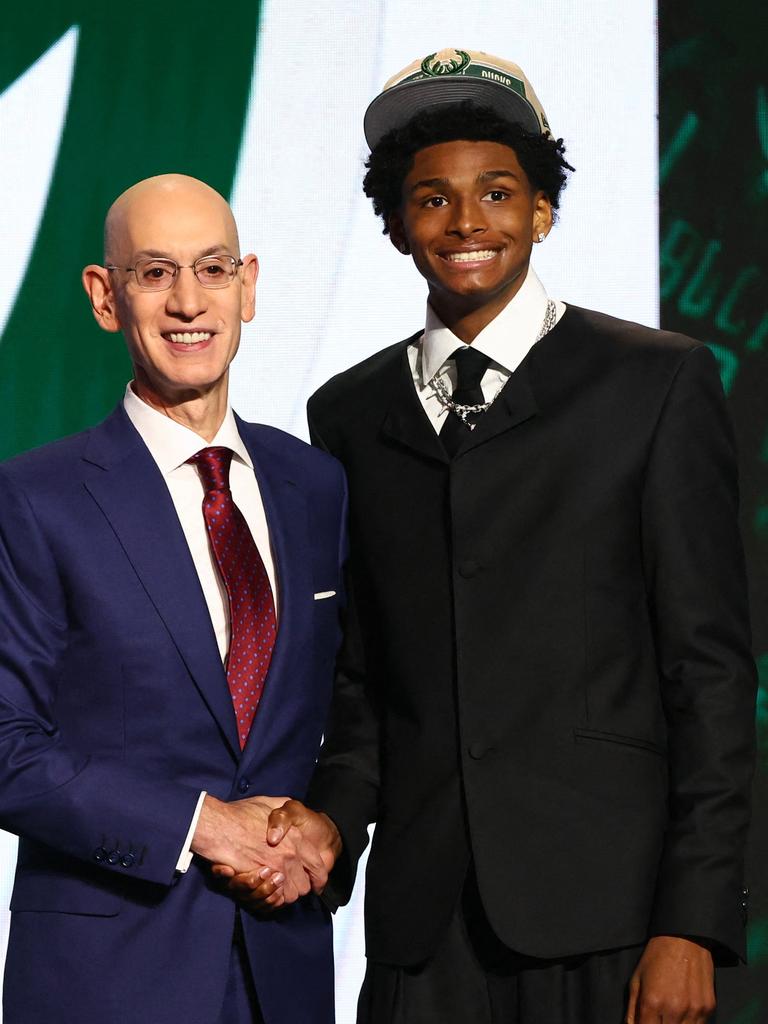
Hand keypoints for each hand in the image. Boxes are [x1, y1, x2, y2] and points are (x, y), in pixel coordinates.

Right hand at [213, 800, 341, 910]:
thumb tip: (288, 810)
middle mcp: (289, 855)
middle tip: (290, 884)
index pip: (317, 866)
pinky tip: (267, 891)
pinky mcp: (260, 881)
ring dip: (285, 894)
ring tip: (277, 888)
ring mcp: (275, 868)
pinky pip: (274, 899)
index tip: (316, 883)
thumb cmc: (241, 813)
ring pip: (290, 895)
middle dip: (299, 887)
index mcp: (296, 838)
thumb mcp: (269, 803)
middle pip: (304, 885)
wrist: (218, 824)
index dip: (318, 877)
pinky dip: (272, 899)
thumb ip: (283, 810)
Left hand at [626, 936, 714, 1022]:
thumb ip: (633, 1009)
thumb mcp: (637, 979)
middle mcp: (674, 1009)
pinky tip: (684, 1012)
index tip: (645, 1022)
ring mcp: (694, 1010)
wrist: (684, 938)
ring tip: (669, 1016)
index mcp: (652, 1002)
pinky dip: (690, 1023)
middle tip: (658, 1018)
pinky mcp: (709, 1007)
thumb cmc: (656, 956)